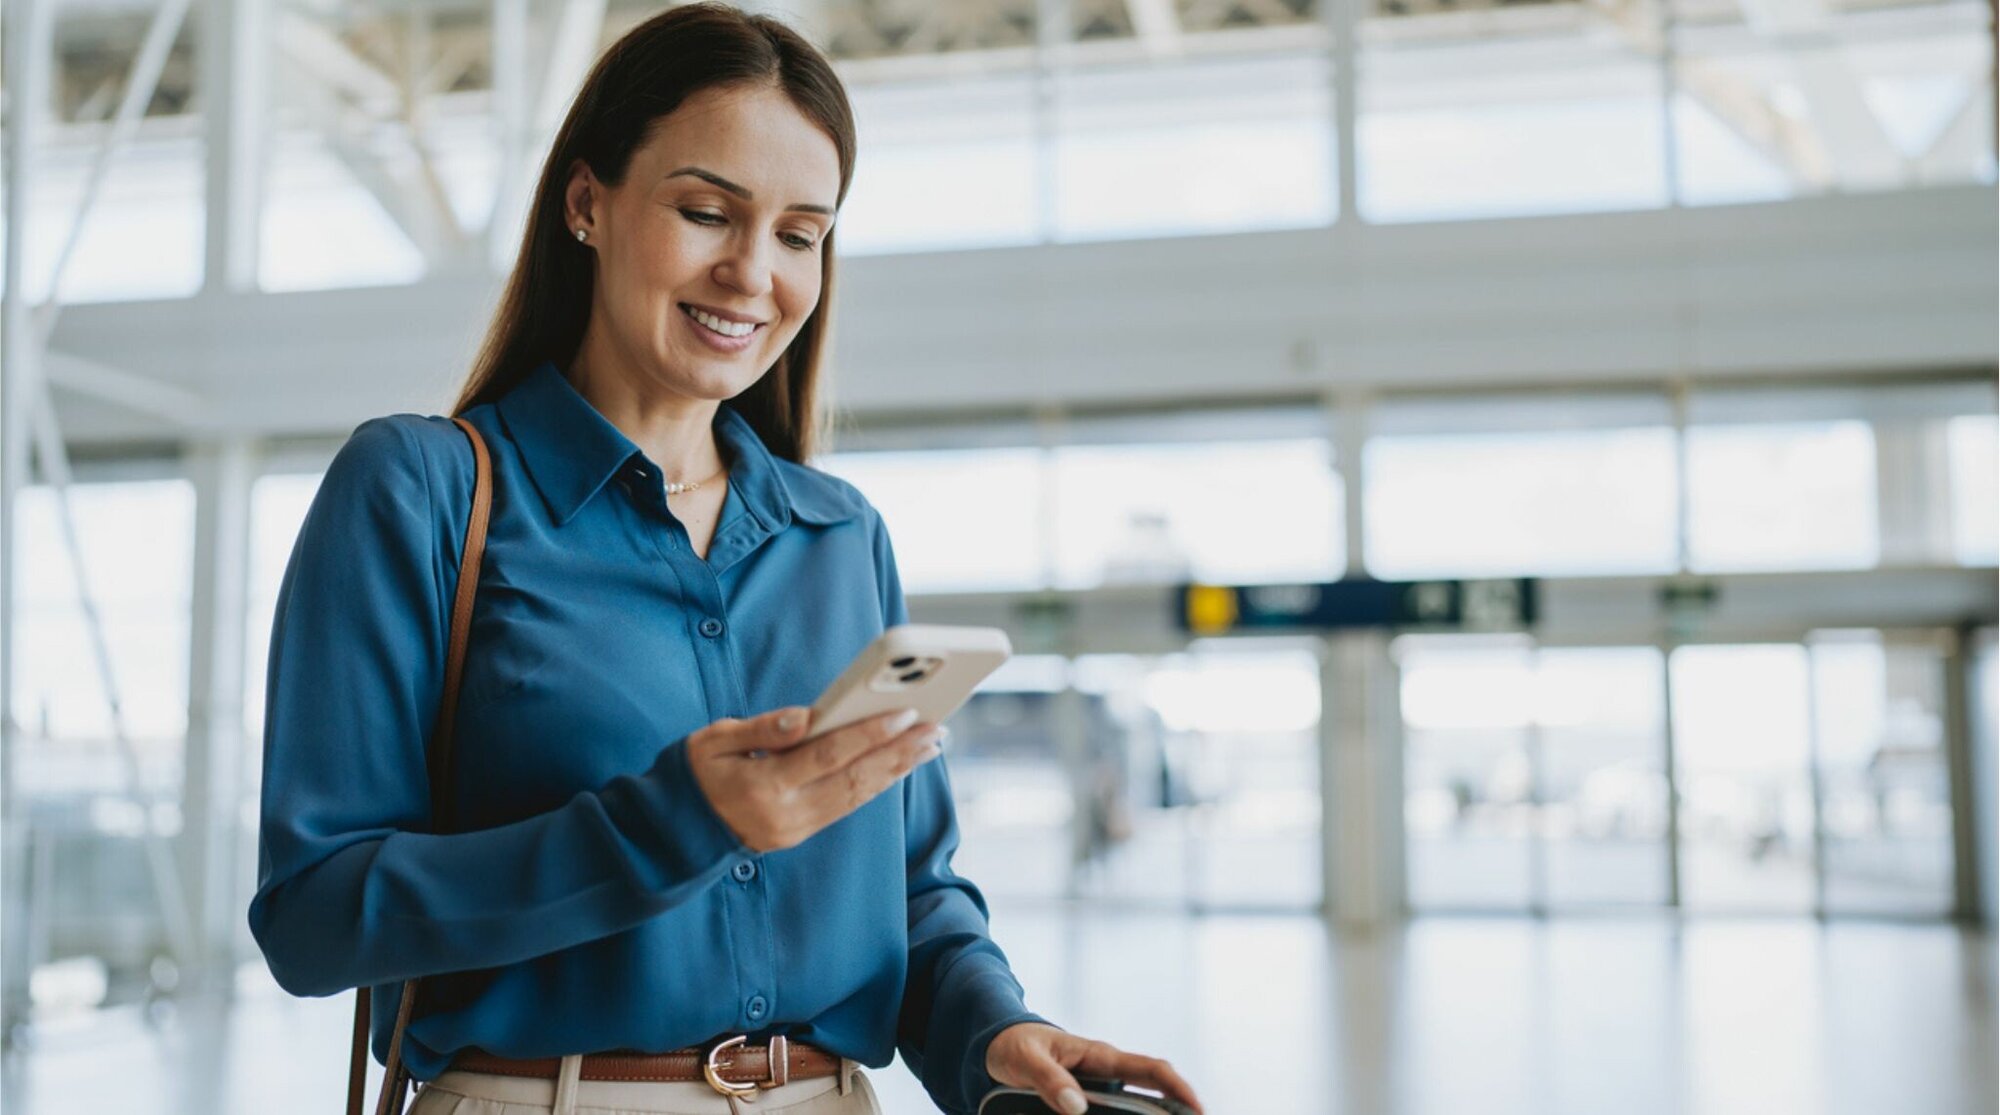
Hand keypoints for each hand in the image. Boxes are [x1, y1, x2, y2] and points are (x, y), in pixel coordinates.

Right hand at [685, 706, 942, 851]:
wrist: (674, 832)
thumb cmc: (695, 773)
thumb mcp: (713, 741)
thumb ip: (762, 728)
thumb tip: (806, 715)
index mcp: (763, 785)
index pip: (827, 755)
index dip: (868, 734)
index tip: (905, 714)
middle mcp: (787, 813)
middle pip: (854, 780)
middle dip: (898, 752)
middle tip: (935, 728)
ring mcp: (796, 828)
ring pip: (857, 797)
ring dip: (897, 769)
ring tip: (929, 744)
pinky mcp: (801, 833)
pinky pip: (847, 806)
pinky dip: (876, 784)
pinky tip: (898, 765)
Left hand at [986, 1022, 1203, 1114]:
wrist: (997, 1044)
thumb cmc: (1014, 1045)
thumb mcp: (1026, 1059)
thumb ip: (1049, 1080)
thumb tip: (1076, 1106)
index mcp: (1099, 1056)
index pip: (1150, 1070)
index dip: (1178, 1088)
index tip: (1198, 1108)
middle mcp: (1106, 1073)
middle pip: (1153, 1094)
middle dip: (1175, 1112)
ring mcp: (1098, 1089)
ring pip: (1135, 1109)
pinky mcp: (1085, 1102)